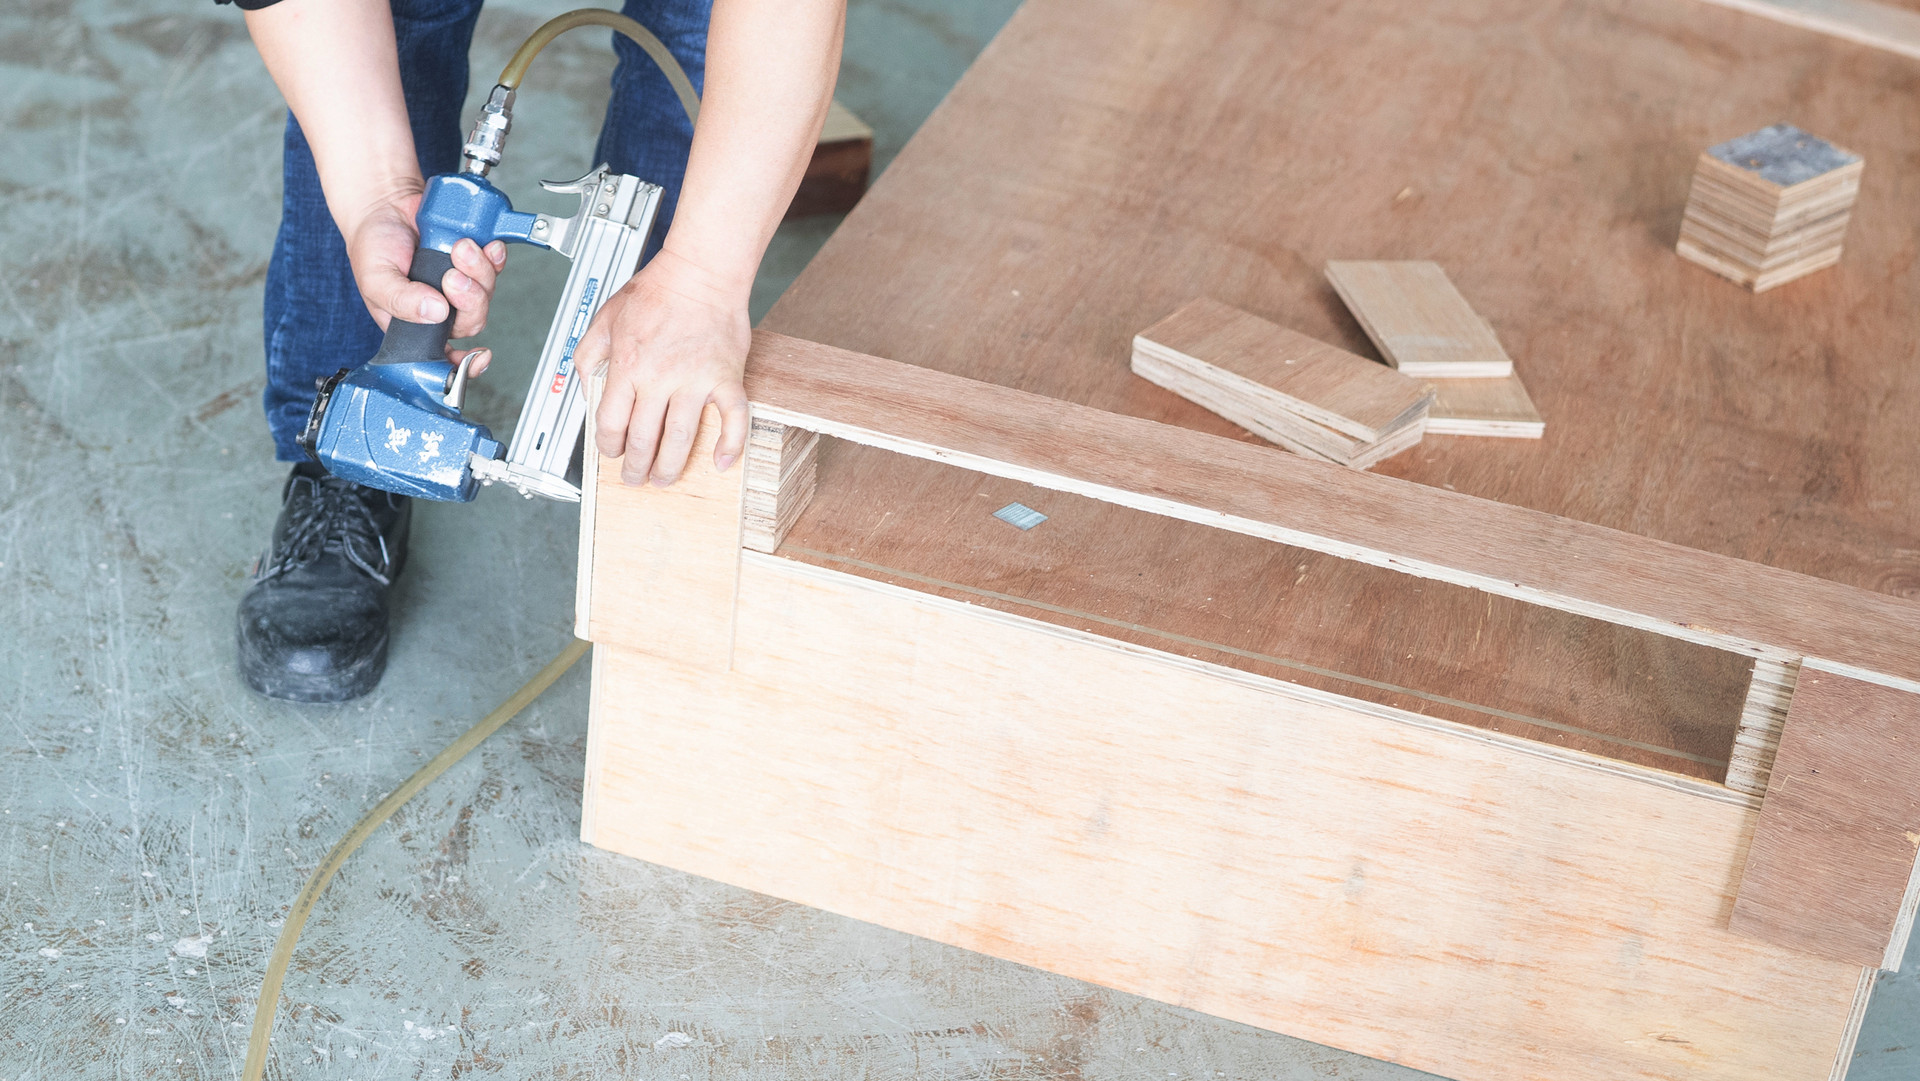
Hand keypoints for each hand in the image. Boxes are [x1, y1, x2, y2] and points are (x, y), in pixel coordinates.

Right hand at [340, 186, 507, 367]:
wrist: (384, 203)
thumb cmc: (373, 245)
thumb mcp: (376, 278)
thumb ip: (401, 300)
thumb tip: (436, 313)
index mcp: (415, 324)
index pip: (444, 355)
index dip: (466, 364)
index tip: (479, 357)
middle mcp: (440, 309)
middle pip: (471, 321)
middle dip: (470, 300)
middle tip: (452, 275)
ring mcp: (458, 285)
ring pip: (485, 293)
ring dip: (479, 271)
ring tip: (459, 248)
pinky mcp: (472, 261)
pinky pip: (494, 267)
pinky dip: (494, 257)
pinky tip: (485, 246)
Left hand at [580, 248, 751, 486]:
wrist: (701, 271)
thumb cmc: (656, 290)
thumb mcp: (605, 318)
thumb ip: (589, 356)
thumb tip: (588, 393)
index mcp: (627, 365)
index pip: (610, 422)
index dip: (607, 446)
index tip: (611, 452)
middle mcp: (659, 377)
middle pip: (643, 438)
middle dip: (636, 467)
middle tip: (634, 478)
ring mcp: (696, 380)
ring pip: (681, 438)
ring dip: (671, 466)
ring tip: (665, 479)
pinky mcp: (726, 377)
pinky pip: (733, 418)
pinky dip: (730, 444)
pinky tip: (722, 463)